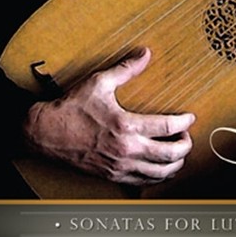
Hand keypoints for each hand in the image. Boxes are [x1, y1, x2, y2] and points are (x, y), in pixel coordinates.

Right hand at [23, 48, 194, 185]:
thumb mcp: (99, 83)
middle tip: (187, 137)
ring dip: (175, 164)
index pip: (167, 127)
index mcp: (126, 125)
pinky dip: (157, 177)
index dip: (184, 122)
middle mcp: (126, 149)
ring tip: (178, 154)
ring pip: (160, 173)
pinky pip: (143, 182)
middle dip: (185, 146)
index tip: (190, 118)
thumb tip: (145, 54)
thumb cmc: (71, 108)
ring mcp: (119, 166)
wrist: (45, 133)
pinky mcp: (112, 176)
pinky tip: (160, 168)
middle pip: (170, 154)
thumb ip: (126, 69)